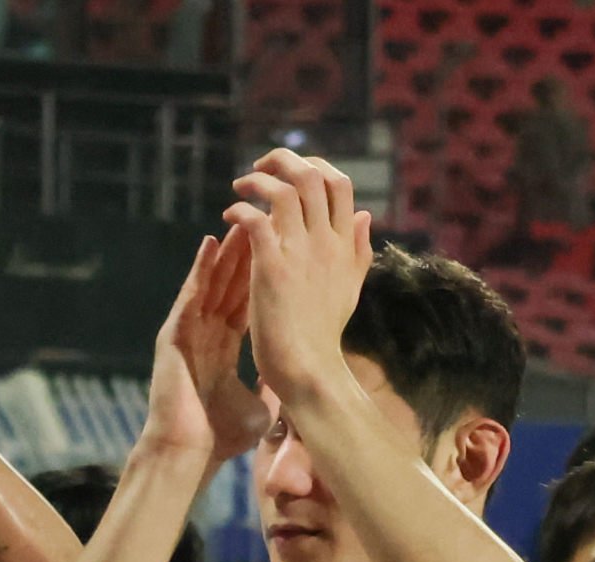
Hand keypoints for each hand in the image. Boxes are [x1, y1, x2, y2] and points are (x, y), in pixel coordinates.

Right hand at [147, 228, 267, 463]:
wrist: (188, 455)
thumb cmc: (220, 438)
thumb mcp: (260, 406)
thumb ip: (273, 384)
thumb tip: (296, 377)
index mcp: (224, 348)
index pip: (247, 302)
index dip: (265, 275)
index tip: (285, 249)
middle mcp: (206, 334)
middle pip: (230, 284)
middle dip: (249, 253)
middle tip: (267, 220)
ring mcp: (188, 333)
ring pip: (211, 282)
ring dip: (227, 251)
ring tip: (242, 218)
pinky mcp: (174, 335)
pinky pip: (190, 294)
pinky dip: (200, 268)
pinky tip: (211, 243)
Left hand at [225, 149, 373, 404]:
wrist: (310, 369)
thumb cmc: (324, 333)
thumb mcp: (351, 285)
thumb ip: (358, 248)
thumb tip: (365, 214)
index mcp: (345, 243)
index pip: (338, 183)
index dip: (314, 165)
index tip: (291, 170)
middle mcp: (327, 241)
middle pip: (312, 176)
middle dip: (282, 160)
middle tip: (259, 167)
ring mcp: (301, 253)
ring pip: (284, 192)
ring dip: (258, 181)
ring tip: (240, 187)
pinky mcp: (273, 269)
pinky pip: (257, 221)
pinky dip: (241, 209)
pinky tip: (229, 216)